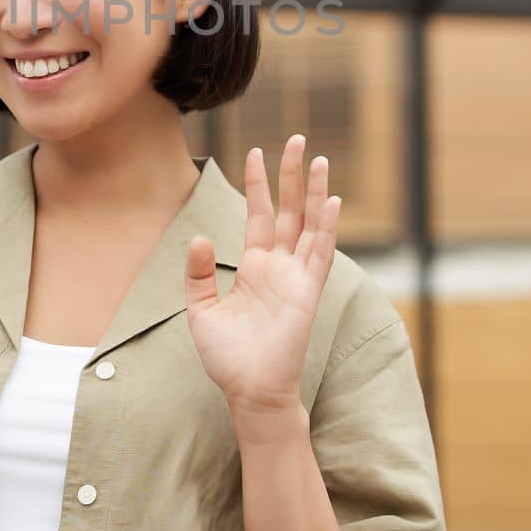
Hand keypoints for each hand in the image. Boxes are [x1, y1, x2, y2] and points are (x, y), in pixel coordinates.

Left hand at [184, 134, 340, 411]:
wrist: (249, 390)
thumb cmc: (227, 356)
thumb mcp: (200, 309)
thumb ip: (199, 273)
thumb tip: (199, 237)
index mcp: (255, 266)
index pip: (258, 213)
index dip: (258, 184)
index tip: (257, 152)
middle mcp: (279, 265)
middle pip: (288, 209)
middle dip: (292, 175)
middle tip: (298, 139)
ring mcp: (296, 276)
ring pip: (308, 223)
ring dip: (315, 192)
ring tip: (319, 159)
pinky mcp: (308, 292)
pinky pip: (319, 254)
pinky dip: (326, 228)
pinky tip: (331, 201)